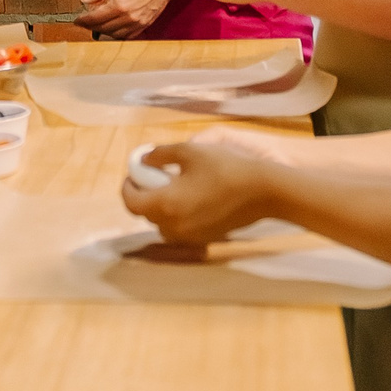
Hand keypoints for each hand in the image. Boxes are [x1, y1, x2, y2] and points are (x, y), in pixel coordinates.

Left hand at [76, 0, 187, 38]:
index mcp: (119, 4)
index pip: (95, 18)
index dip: (83, 20)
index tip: (77, 20)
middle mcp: (128, 17)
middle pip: (103, 28)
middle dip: (90, 26)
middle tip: (84, 22)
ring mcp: (137, 23)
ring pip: (114, 34)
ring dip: (103, 31)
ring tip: (96, 25)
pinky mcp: (144, 25)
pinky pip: (127, 36)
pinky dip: (116, 34)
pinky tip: (112, 28)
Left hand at [120, 140, 278, 250]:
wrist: (263, 192)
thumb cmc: (225, 168)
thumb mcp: (189, 151)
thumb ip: (160, 154)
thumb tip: (144, 159)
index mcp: (164, 205)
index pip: (131, 202)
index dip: (127, 187)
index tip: (133, 174)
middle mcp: (173, 226)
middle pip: (146, 214)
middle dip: (144, 195)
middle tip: (153, 177)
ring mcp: (189, 236)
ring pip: (163, 224)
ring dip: (161, 207)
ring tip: (173, 189)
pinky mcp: (204, 239)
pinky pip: (180, 229)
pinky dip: (178, 216)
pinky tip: (192, 199)